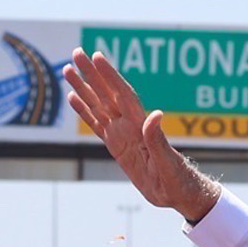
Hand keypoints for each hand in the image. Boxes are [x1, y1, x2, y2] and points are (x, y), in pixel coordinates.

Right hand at [62, 51, 221, 223]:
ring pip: (99, 106)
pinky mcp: (117, 146)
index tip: (97, 57)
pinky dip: (85, 111)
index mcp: (141, 128)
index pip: (122, 95)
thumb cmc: (178, 181)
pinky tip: (74, 98)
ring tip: (68, 70)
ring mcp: (122, 135)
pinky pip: (97, 125)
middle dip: (92, 74)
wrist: (179, 194)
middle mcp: (130, 126)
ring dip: (84, 87)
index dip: (110, 76)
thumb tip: (155, 115)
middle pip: (107, 94)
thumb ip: (158, 140)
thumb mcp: (168, 164)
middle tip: (77, 52)